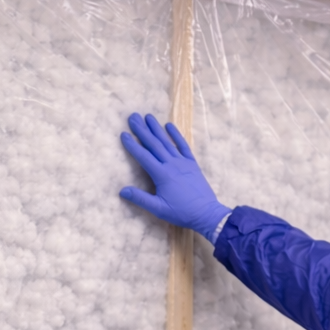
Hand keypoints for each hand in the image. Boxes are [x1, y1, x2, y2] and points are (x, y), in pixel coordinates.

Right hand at [119, 113, 230, 241]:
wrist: (206, 213)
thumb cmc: (182, 213)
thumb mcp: (158, 209)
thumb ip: (140, 199)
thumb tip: (122, 191)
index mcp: (162, 175)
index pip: (143, 156)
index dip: (132, 145)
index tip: (124, 133)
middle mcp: (171, 164)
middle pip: (154, 144)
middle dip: (142, 130)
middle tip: (133, 117)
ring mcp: (183, 162)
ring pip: (167, 142)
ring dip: (156, 128)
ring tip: (148, 116)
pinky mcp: (192, 163)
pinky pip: (183, 145)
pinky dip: (176, 135)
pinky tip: (169, 126)